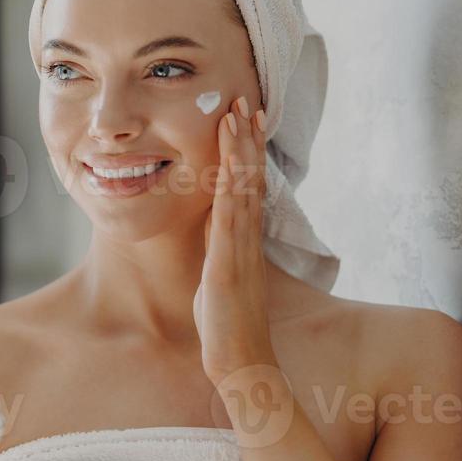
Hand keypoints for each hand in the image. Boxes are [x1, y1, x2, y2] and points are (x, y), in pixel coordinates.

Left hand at [194, 96, 277, 381]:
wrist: (241, 361)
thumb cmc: (228, 326)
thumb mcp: (219, 279)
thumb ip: (218, 252)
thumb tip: (211, 231)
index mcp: (243, 241)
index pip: (247, 186)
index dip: (246, 152)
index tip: (245, 120)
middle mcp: (246, 239)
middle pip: (250, 178)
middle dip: (246, 138)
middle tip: (245, 100)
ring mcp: (239, 249)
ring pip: (243, 189)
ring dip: (240, 150)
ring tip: (237, 114)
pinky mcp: (227, 263)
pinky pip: (231, 218)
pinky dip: (231, 187)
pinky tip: (229, 164)